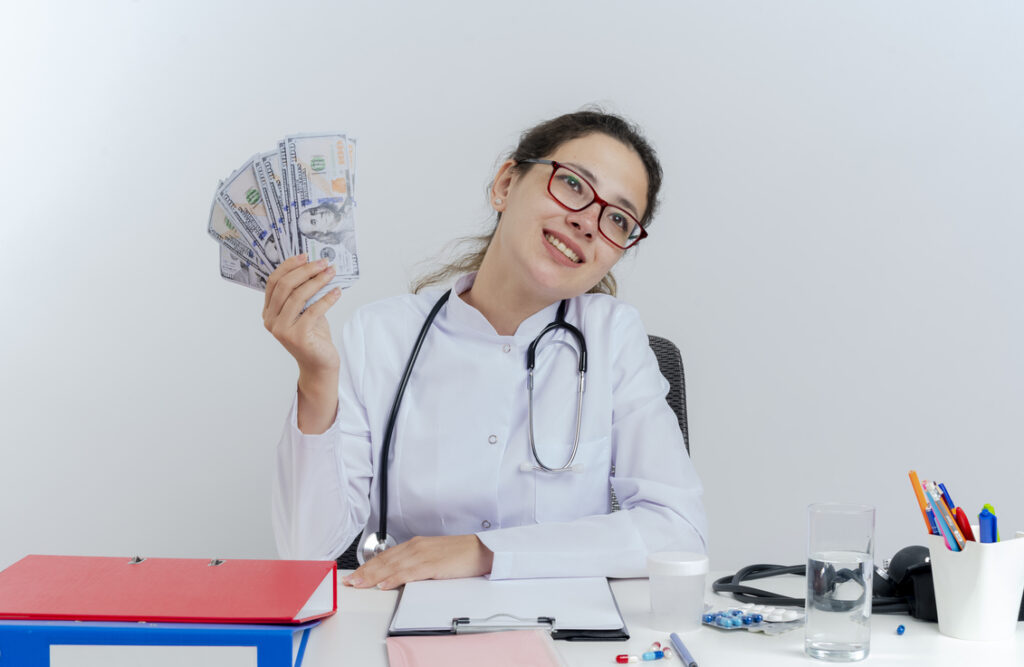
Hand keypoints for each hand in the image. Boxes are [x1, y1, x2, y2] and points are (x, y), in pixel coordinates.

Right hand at [263, 254, 341, 431]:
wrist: (320, 364)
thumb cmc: (313, 335)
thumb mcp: (305, 310)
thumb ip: (302, 292)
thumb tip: (315, 266)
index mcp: (268, 312)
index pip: (274, 282)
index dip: (289, 266)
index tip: (306, 256)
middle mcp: (271, 320)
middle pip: (285, 286)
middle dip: (305, 271)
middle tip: (323, 263)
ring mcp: (282, 330)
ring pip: (298, 296)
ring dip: (317, 281)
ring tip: (331, 273)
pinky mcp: (297, 336)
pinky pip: (313, 310)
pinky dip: (327, 299)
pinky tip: (337, 291)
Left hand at [342, 535, 494, 589]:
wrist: (482, 549)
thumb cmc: (461, 554)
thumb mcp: (434, 557)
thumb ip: (416, 564)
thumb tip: (399, 577)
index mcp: (416, 545)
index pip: (386, 556)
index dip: (368, 566)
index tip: (355, 575)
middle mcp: (416, 546)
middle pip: (385, 560)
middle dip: (365, 572)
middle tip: (350, 582)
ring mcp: (423, 554)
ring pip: (392, 566)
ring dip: (373, 576)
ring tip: (359, 584)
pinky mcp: (432, 564)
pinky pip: (409, 572)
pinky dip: (394, 578)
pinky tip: (384, 585)